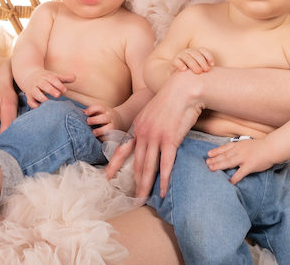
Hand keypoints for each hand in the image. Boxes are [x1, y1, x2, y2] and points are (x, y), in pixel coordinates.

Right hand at [19, 69, 74, 106]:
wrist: (28, 75)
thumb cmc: (46, 78)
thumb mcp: (54, 76)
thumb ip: (65, 78)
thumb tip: (75, 78)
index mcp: (47, 77)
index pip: (52, 79)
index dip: (58, 84)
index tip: (64, 90)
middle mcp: (39, 82)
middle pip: (44, 85)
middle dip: (51, 90)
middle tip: (58, 95)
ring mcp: (33, 89)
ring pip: (35, 93)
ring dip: (42, 97)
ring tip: (49, 102)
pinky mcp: (29, 96)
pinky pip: (30, 101)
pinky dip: (34, 104)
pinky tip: (40, 107)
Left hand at [85, 104, 121, 137]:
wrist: (118, 121)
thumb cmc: (103, 116)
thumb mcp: (99, 111)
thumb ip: (90, 111)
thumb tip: (82, 112)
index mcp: (105, 110)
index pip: (100, 107)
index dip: (92, 110)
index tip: (86, 113)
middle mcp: (110, 117)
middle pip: (104, 118)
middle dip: (94, 120)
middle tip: (88, 122)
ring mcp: (113, 126)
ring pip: (108, 128)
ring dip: (99, 131)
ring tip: (93, 132)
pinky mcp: (114, 134)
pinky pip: (109, 137)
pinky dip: (103, 138)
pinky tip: (98, 138)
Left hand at [104, 70, 202, 197]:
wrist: (183, 89)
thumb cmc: (171, 100)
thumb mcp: (152, 112)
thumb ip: (148, 126)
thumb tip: (148, 139)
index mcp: (137, 126)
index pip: (122, 148)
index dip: (114, 164)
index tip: (106, 177)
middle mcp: (143, 133)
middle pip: (137, 163)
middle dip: (133, 182)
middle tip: (131, 198)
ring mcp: (156, 137)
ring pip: (148, 167)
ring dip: (145, 185)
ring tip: (142, 199)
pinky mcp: (170, 140)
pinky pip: (165, 165)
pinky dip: (163, 180)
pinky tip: (161, 191)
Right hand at [171, 47, 214, 73]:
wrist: (177, 79)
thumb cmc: (192, 75)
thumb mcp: (201, 70)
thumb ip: (207, 69)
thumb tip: (217, 71)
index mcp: (196, 53)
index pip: (203, 50)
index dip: (208, 56)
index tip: (212, 65)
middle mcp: (188, 52)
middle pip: (195, 53)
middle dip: (202, 61)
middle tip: (206, 70)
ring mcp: (180, 56)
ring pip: (187, 57)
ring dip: (193, 64)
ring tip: (198, 71)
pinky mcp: (173, 62)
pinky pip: (176, 61)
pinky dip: (180, 64)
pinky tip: (184, 69)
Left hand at [206, 137, 274, 183]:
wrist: (271, 147)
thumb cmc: (260, 146)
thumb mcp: (247, 144)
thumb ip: (239, 148)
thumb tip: (230, 152)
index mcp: (238, 145)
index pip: (225, 148)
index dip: (216, 151)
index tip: (208, 154)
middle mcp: (239, 151)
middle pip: (224, 156)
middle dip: (214, 160)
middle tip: (206, 163)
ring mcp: (244, 158)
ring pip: (229, 162)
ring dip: (219, 166)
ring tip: (211, 169)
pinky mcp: (250, 165)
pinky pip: (240, 173)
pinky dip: (234, 178)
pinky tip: (229, 182)